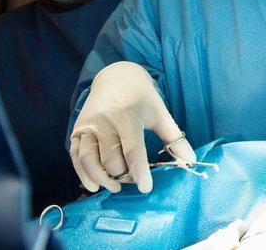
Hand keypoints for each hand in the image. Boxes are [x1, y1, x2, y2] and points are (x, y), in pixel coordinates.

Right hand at [70, 61, 194, 192]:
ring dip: (102, 178)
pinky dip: (83, 173)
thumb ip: (173, 138)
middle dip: (123, 176)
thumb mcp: (159, 113)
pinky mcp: (77, 130)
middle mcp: (104, 122)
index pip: (132, 150)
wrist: (115, 77)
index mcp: (127, 116)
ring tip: (115, 187)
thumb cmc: (141, 97)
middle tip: (132, 180)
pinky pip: (75, 156)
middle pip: (111, 159)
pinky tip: (93, 185)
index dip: (139, 171)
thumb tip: (190, 160)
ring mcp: (87, 126)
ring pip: (90, 159)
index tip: (146, 187)